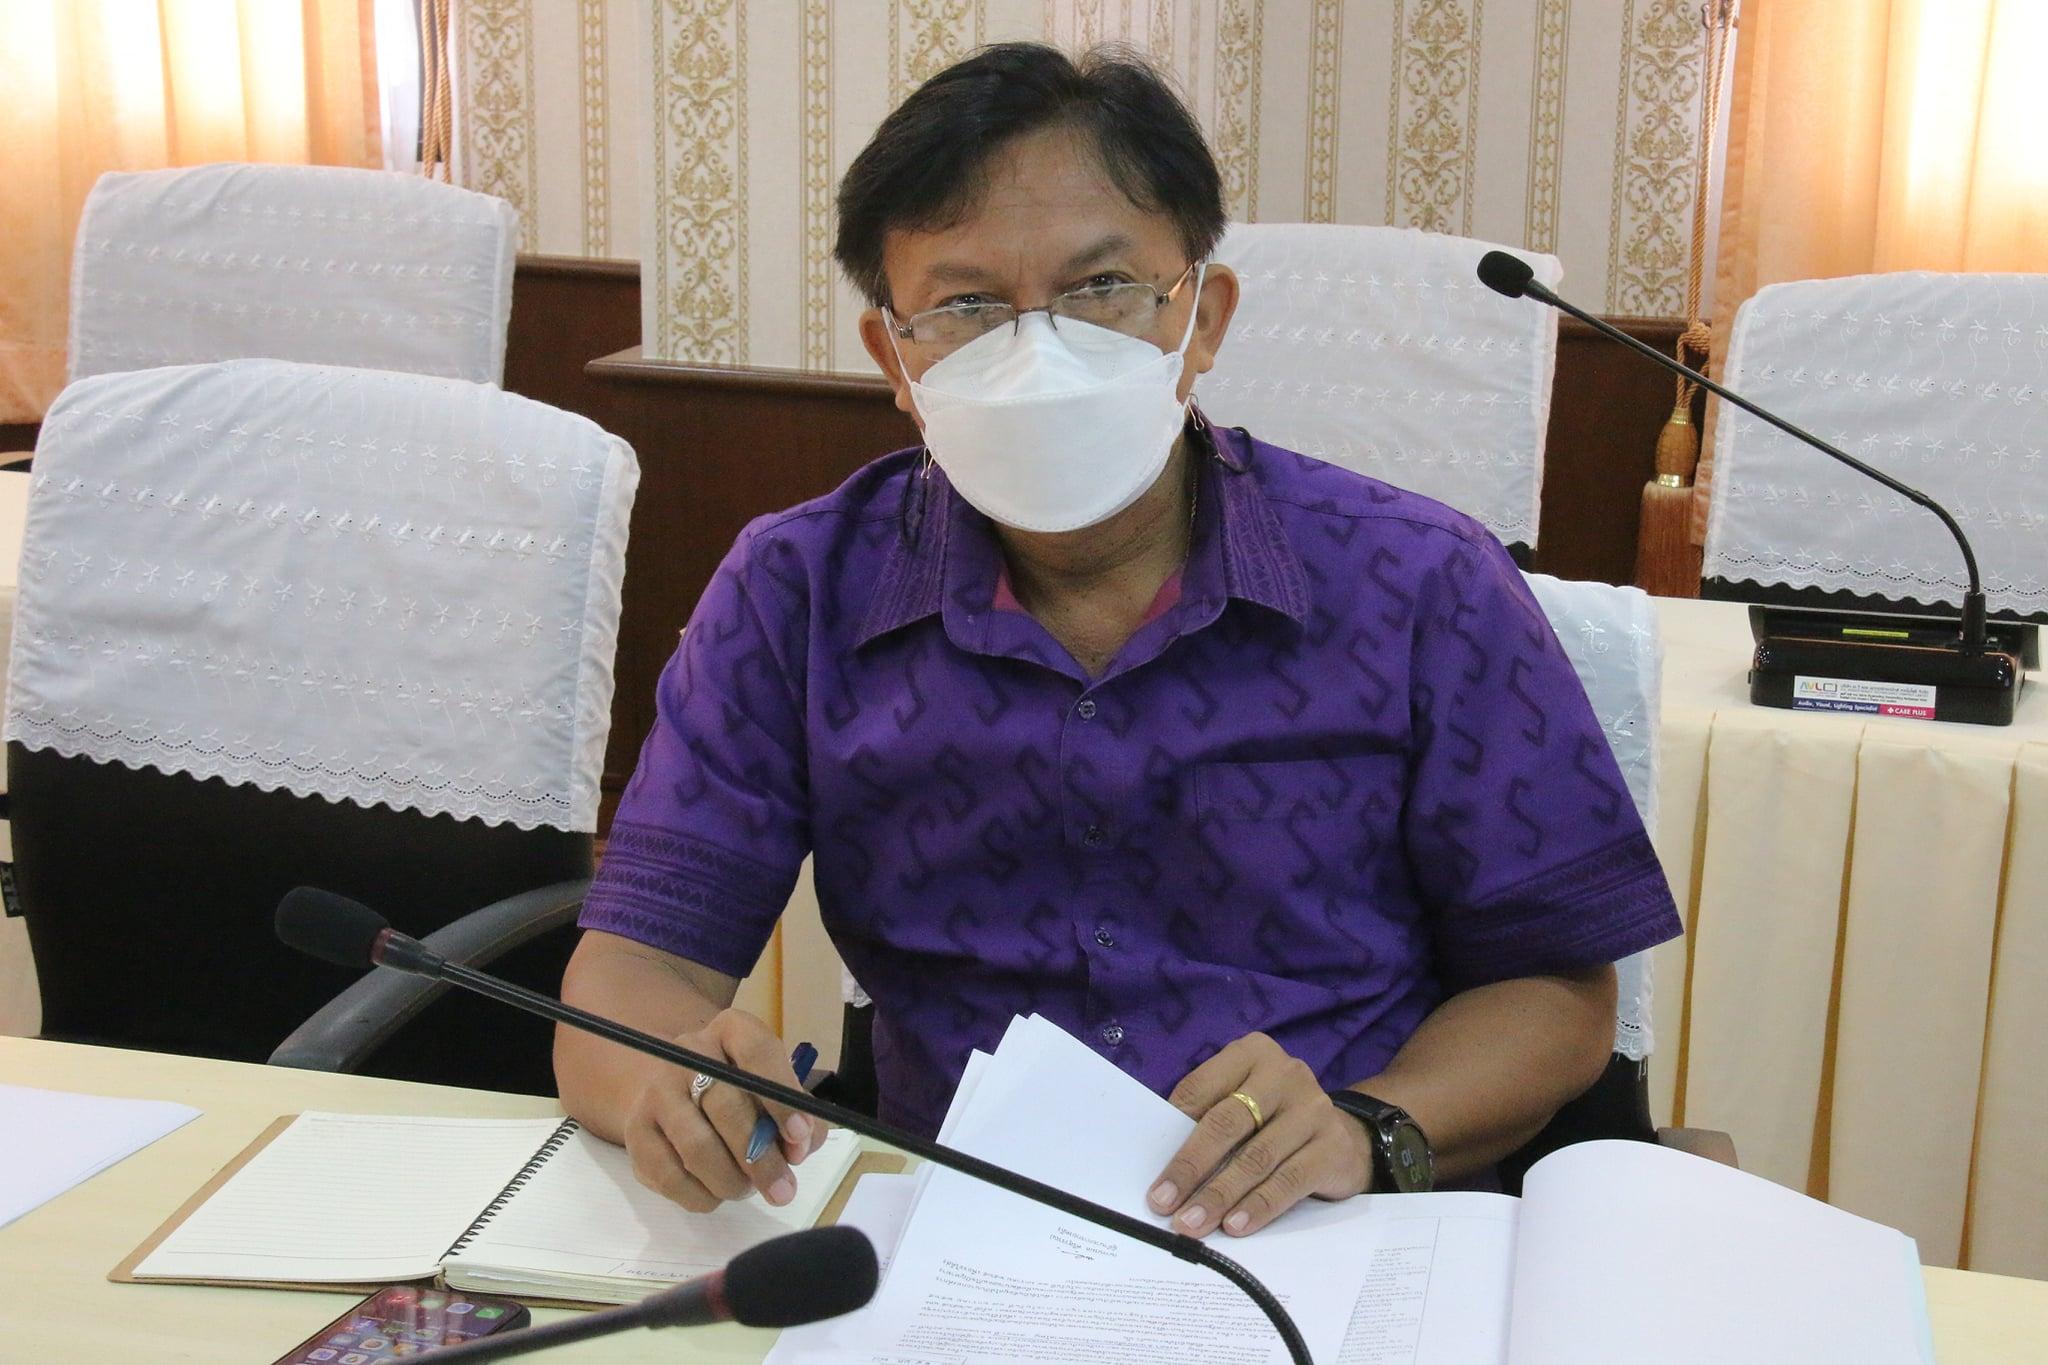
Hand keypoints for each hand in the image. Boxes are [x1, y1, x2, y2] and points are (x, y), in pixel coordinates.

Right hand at [621, 1008, 830, 1212]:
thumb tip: (798, 1148)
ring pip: (697, 1147)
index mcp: (731, 1030)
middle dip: (761, 1158)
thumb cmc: (737, 1092)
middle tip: (783, 1191)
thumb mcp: (771, 1087)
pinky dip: (702, 1196)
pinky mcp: (636, 1133)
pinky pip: (671, 1177)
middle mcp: (688, 1052)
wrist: (668, 1090)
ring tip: (748, 1189)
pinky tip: (717, 1194)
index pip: (757, 1052)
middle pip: (726, 1106)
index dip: (782, 1097)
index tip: (799, 1136)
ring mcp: (656, 1092)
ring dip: (732, 1181)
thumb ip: (797, 1113)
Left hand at [1147, 1032, 1373, 1237]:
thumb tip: (1162, 1165)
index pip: (1200, 1090)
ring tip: (1193, 1222)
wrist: (1344, 1139)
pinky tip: (1235, 1226)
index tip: (1152, 1171)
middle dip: (1190, 1168)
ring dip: (1218, 1195)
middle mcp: (1285, 1073)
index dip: (1171, 1132)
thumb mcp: (1241, 1103)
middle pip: (1227, 1123)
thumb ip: (1207, 1119)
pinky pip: (1289, 1181)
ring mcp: (1313, 1109)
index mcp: (1251, 1053)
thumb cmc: (1272, 1121)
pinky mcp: (1333, 1147)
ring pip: (1256, 1157)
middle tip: (1163, 1203)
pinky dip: (1258, 1206)